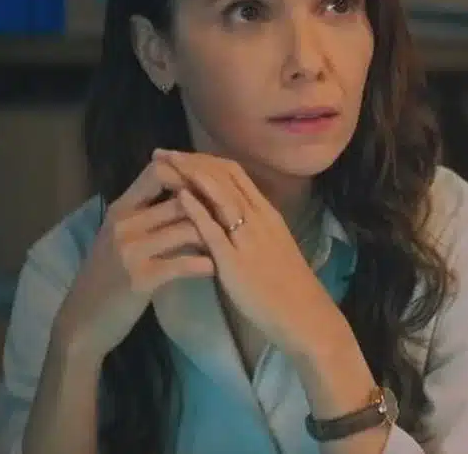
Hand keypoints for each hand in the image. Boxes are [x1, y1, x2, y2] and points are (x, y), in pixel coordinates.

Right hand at [51, 160, 214, 365]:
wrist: (82, 322)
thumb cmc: (107, 278)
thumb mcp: (120, 238)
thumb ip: (146, 214)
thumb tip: (185, 193)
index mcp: (120, 209)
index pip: (157, 171)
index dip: (189, 174)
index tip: (211, 188)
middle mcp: (124, 223)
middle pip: (181, 198)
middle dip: (212, 206)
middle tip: (235, 216)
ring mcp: (131, 250)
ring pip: (188, 228)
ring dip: (215, 235)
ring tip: (231, 242)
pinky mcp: (141, 279)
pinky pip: (184, 263)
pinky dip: (206, 264)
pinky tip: (216, 268)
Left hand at [153, 149, 347, 358]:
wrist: (304, 316)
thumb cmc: (287, 287)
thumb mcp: (272, 247)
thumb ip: (252, 230)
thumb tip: (228, 219)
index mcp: (268, 213)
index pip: (235, 173)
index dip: (206, 160)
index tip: (181, 154)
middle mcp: (259, 218)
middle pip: (224, 177)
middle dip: (191, 161)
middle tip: (163, 152)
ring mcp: (248, 238)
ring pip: (219, 196)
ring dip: (189, 176)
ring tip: (164, 163)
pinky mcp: (236, 261)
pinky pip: (214, 230)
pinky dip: (196, 209)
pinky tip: (178, 196)